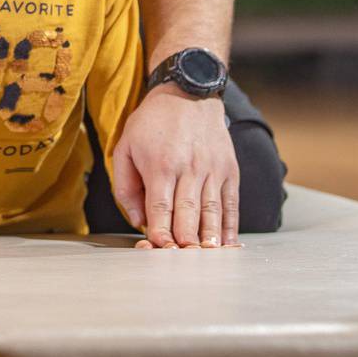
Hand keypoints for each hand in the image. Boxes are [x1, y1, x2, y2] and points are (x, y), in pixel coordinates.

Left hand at [111, 87, 238, 248]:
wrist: (189, 92)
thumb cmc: (153, 122)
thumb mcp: (125, 146)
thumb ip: (126, 185)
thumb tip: (139, 220)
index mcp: (160, 165)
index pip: (160, 209)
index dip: (161, 234)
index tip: (160, 252)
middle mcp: (189, 169)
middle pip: (188, 214)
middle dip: (185, 242)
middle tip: (183, 264)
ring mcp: (212, 169)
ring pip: (212, 212)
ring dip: (209, 239)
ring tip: (207, 260)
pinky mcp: (229, 169)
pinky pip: (231, 203)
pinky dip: (230, 226)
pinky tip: (228, 244)